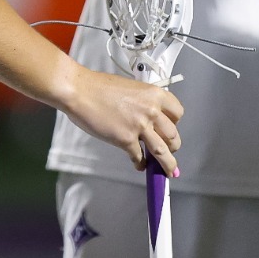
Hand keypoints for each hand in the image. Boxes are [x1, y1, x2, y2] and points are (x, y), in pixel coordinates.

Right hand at [60, 66, 184, 176]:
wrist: (81, 91)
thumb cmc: (100, 87)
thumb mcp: (132, 88)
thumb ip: (144, 102)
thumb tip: (147, 117)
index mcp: (155, 94)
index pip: (177, 113)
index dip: (174, 123)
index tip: (171, 128)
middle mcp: (151, 110)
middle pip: (172, 135)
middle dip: (173, 146)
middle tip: (170, 151)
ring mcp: (139, 126)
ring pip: (162, 151)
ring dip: (167, 164)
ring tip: (169, 171)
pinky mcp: (126, 139)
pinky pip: (139, 157)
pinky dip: (140, 164)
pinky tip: (139, 165)